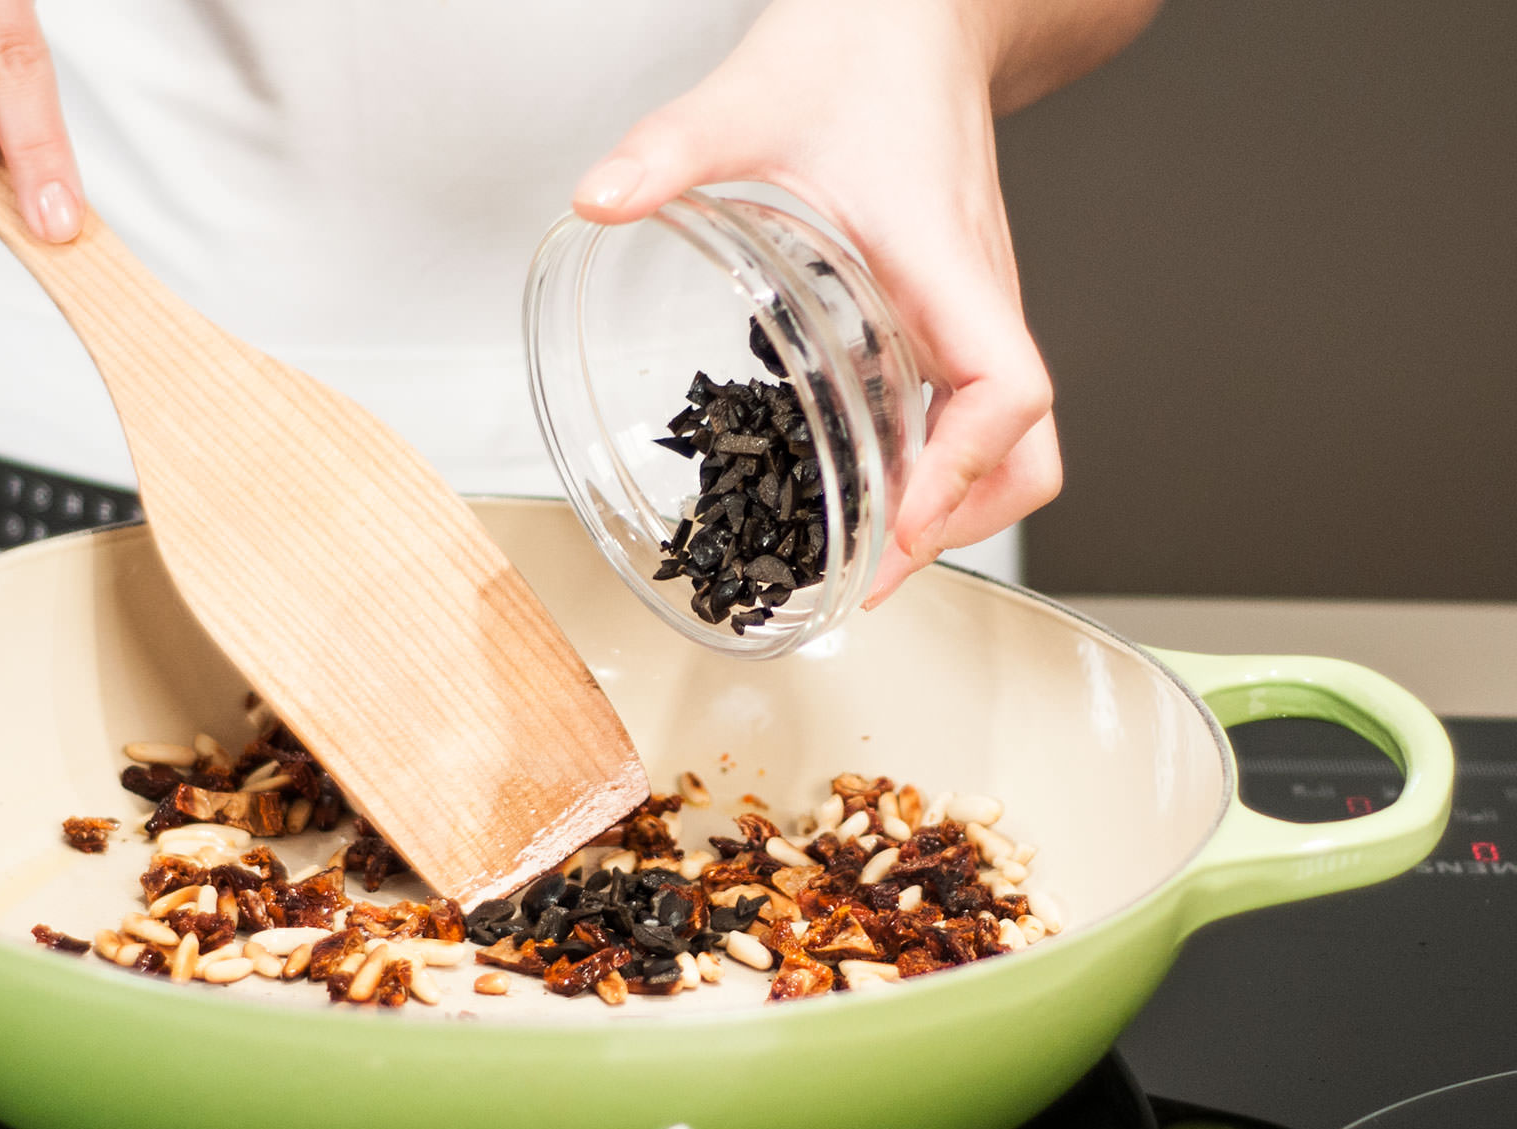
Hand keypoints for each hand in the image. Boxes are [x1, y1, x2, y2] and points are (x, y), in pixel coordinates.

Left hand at [574, 0, 1154, 603]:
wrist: (912, 17)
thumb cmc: (857, 52)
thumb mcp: (747, 98)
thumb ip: (670, 150)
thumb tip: (597, 200)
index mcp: (946, 261)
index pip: (1007, 386)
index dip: (963, 471)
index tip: (898, 525)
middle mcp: (972, 299)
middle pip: (1026, 449)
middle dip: (959, 524)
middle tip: (868, 577)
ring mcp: (964, 312)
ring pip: (1004, 442)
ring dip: (944, 508)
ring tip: (857, 554)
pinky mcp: (942, 312)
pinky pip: (959, 411)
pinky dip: (921, 465)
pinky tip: (846, 481)